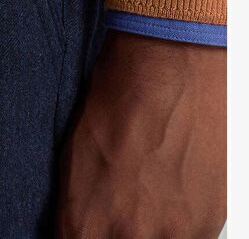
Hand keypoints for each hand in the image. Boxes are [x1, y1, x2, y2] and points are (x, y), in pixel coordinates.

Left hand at [56, 30, 225, 238]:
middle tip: (119, 203)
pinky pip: (189, 237)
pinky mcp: (211, 220)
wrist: (172, 63)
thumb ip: (76, 209)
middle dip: (115, 231)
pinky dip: (179, 221)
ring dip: (150, 229)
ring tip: (148, 191)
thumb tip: (78, 230)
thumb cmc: (118, 96)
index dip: (79, 238)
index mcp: (85, 221)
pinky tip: (171, 186)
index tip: (87, 226)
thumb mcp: (73, 156)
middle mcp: (131, 236)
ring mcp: (176, 232)